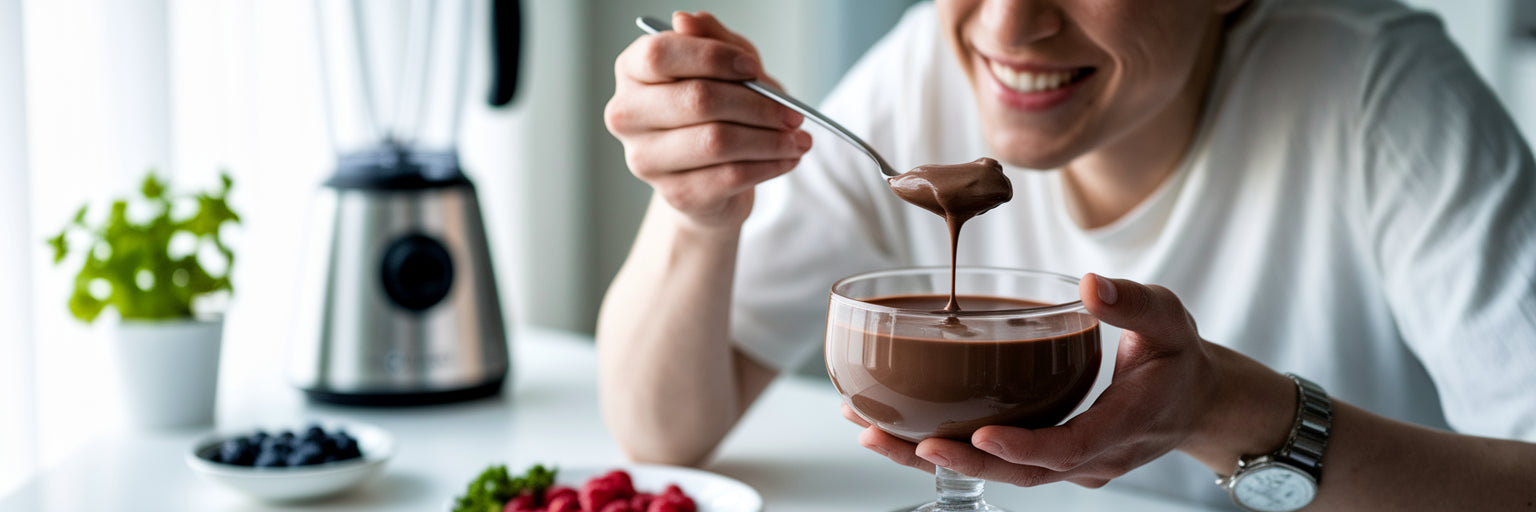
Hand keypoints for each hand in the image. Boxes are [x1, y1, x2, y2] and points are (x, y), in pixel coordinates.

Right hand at [604, 11, 811, 228]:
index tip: (753, 68)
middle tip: (793, 113)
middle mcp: (627, 115)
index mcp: (632, 71)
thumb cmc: (715, 112)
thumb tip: (687, 20)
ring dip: (770, 140)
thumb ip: (712, 40)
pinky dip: (769, 166)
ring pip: (717, 142)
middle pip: (696, 99)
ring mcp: (646, 159)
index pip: (661, 55)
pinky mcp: (674, 195)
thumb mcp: (722, 66)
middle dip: (757, 105)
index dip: (713, 57)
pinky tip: (788, 159)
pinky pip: (730, 176)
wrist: (710, 179)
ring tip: (799, 139)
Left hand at [848, 273, 1228, 487]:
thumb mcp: (1170, 320)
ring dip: (938, 460)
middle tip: (903, 442)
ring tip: (875, 435)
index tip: (979, 435)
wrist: (1198, 404)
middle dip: (958, 463)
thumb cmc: (1179, 358)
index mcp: (1123, 426)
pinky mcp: (1052, 461)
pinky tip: (901, 433)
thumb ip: (1134, 303)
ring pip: (1002, 475)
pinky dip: (952, 451)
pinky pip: (1000, 464)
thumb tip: (1090, 284)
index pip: (1068, 448)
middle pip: (1020, 475)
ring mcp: (1071, 466)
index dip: (1022, 447)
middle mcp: (1093, 458)